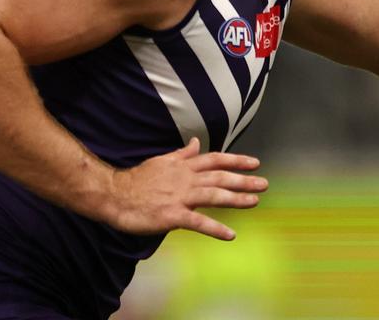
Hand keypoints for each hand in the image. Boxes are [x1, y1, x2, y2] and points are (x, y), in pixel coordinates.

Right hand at [105, 137, 267, 238]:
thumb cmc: (136, 180)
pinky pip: (198, 222)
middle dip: (244, 180)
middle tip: (264, 184)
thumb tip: (196, 143)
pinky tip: (230, 235)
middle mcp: (185, 179)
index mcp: (183, 166)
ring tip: (254, 202)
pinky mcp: (172, 216)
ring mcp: (180, 197)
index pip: (215, 160)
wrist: (114, 195)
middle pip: (220, 177)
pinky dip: (216, 228)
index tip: (255, 163)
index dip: (236, 161)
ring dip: (236, 199)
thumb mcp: (161, 161)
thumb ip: (182, 154)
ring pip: (214, 196)